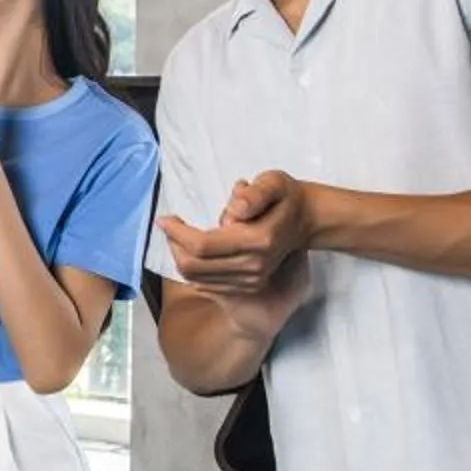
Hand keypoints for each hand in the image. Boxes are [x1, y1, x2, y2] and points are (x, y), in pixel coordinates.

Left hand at [156, 171, 315, 294]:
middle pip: (194, 265)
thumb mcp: (274, 183)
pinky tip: (192, 250)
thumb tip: (233, 209)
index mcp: (258, 240)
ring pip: (197, 278)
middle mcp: (254, 266)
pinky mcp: (248, 287)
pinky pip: (206, 285)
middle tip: (168, 225)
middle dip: (174, 245)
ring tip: (177, 236)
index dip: (177, 233)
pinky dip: (192, 269)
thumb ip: (255, 194)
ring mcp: (252, 280)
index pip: (203, 245)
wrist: (306, 220)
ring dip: (180, 257)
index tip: (164, 218)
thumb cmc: (286, 197)